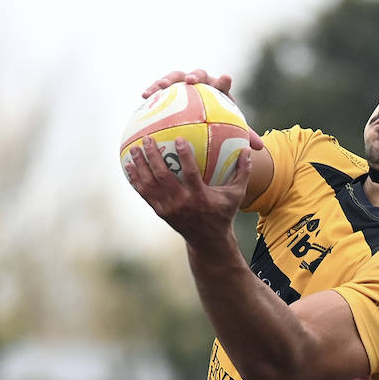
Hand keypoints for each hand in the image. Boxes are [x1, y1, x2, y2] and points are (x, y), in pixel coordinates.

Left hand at [124, 134, 251, 238]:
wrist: (208, 241)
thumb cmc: (223, 213)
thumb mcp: (235, 195)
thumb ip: (242, 173)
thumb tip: (248, 150)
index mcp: (200, 198)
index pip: (191, 175)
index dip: (185, 157)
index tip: (179, 139)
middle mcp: (182, 203)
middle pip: (164, 177)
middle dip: (153, 157)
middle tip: (147, 138)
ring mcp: (169, 209)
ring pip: (150, 185)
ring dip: (141, 166)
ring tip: (134, 149)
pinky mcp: (161, 212)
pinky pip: (145, 194)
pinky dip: (136, 179)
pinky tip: (129, 166)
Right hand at [140, 68, 263, 150]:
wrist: (201, 116)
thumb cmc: (218, 124)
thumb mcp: (231, 130)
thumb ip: (244, 136)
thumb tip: (260, 148)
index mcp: (217, 91)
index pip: (221, 84)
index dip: (223, 81)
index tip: (225, 79)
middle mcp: (200, 83)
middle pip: (198, 75)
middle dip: (194, 76)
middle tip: (190, 82)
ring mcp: (183, 84)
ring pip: (174, 77)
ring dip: (167, 80)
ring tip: (160, 87)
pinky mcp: (169, 89)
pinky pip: (159, 89)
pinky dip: (152, 90)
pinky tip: (143, 97)